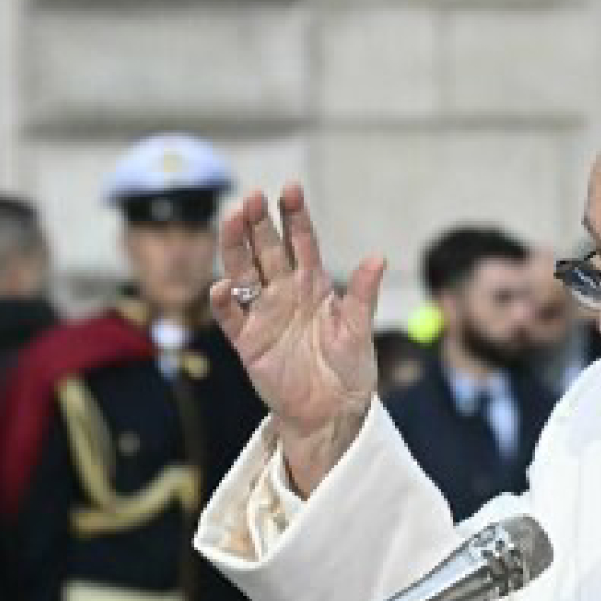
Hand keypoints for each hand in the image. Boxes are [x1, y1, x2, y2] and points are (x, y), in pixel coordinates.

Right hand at [209, 182, 384, 495]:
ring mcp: (264, 315)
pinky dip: (224, 300)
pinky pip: (231, 316)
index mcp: (313, 285)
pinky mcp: (248, 342)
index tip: (291, 189)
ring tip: (232, 220)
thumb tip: (378, 257)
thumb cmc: (350, 369)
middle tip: (252, 197)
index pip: (301, 242)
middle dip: (259, 223)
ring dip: (235, 247)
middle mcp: (284, 293)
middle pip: (266, 250)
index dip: (295, 216)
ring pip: (243, 273)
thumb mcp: (359, 329)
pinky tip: (223, 284)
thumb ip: (362, 294)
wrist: (334, 411)